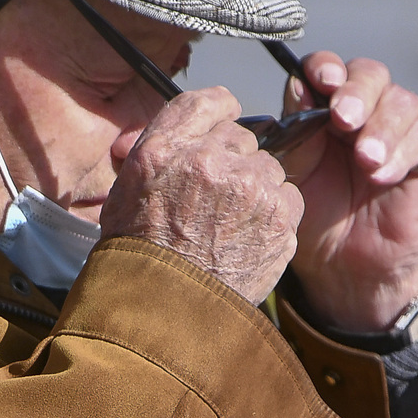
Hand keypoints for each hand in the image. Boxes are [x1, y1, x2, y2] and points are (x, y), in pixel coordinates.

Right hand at [97, 87, 302, 302]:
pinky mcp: (280, 217)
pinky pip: (290, 196)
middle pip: (242, 137)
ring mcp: (248, 188)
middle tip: (216, 201)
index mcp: (164, 150)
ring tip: (231, 226)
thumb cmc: (142, 257)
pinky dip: (277, 214)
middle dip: (233, 162)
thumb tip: (195, 121)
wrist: (167, 315)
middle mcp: (207, 160)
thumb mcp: (127, 192)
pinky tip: (251, 238)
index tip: (225, 123)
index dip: (220, 111)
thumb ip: (161, 148)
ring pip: (268, 167)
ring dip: (256, 188)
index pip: (205, 102)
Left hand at [281, 54, 417, 333]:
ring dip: (382, 129)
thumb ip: (297, 130)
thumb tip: (299, 83)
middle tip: (343, 119)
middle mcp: (369, 108)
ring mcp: (404, 128)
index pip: (331, 69)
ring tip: (365, 162)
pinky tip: (383, 176)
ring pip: (402, 102)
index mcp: (329, 106)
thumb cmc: (316, 217)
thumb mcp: (296, 172)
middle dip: (357, 92)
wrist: (344, 266)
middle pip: (370, 74)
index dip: (327, 68)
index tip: (321, 81)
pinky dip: (403, 152)